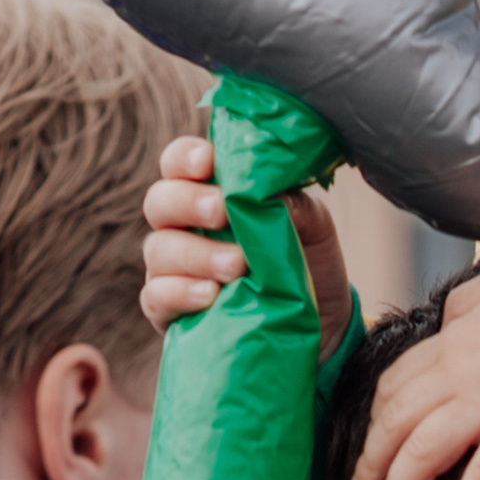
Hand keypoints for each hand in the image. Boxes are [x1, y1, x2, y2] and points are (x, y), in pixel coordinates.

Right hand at [139, 133, 351, 350]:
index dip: (185, 158)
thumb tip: (271, 192)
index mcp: (208, 192)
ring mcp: (170, 268)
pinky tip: (210, 295)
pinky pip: (156, 296)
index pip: (179, 163)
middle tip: (221, 211)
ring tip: (235, 265)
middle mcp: (181, 226)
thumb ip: (293, 204)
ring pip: (158, 250)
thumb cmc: (306, 260)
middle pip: (159, 202)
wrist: (322, 322)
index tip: (207, 162)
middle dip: (187, 203)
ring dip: (196, 254)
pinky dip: (181, 293)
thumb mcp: (312, 226)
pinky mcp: (169, 310)